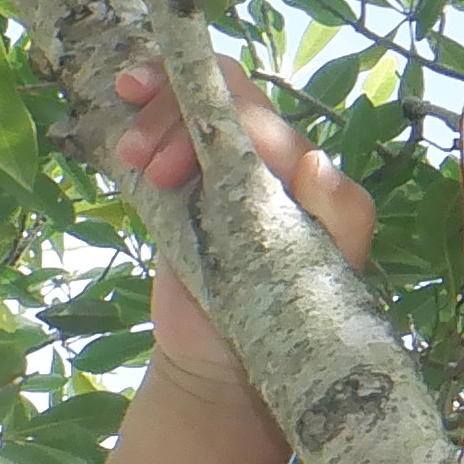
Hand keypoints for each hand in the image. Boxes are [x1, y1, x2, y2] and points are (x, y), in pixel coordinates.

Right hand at [111, 59, 376, 399]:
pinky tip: (120, 116)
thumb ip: (343, 217)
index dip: (205, 110)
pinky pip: (164, 138)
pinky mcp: (181, 188)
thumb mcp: (330, 271)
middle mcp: (257, 157)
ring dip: (151, 115)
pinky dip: (141, 119)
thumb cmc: (290, 319)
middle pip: (213, 97)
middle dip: (169, 112)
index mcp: (294, 167)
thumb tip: (316, 159)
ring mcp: (215, 169)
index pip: (251, 109)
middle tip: (140, 159)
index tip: (166, 157)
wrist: (226, 366)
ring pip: (185, 107)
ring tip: (128, 154)